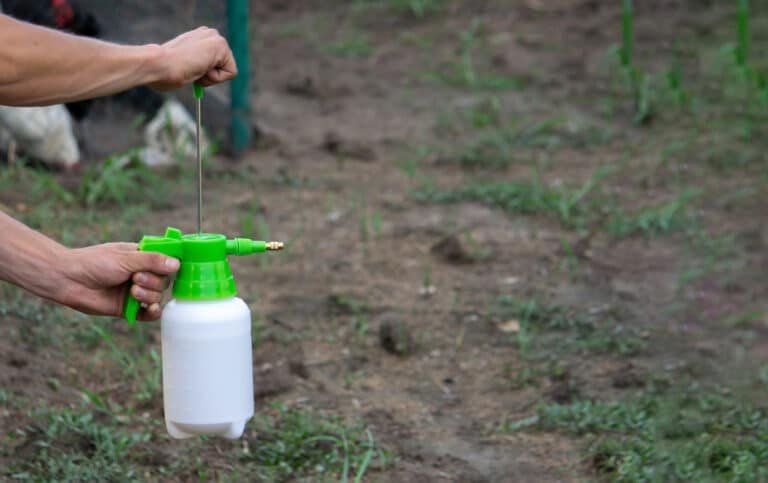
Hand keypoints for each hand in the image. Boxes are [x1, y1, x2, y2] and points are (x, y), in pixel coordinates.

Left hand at [57, 243, 179, 320]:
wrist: (69, 280)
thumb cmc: (94, 262)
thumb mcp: (126, 258)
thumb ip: (152, 261)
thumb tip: (176, 264)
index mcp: (141, 257)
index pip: (166, 261)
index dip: (171, 265)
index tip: (173, 268)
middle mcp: (140, 274)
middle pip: (164, 281)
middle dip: (154, 281)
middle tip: (136, 278)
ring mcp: (134, 292)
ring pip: (157, 296)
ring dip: (149, 294)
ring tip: (132, 291)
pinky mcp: (128, 309)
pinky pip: (149, 314)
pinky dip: (153, 312)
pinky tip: (150, 308)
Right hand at [150, 26, 237, 90]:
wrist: (159, 64)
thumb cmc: (163, 70)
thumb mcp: (180, 65)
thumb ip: (193, 65)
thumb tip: (199, 72)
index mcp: (199, 37)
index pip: (214, 63)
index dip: (204, 74)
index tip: (188, 69)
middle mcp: (209, 34)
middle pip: (223, 66)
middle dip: (209, 75)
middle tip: (190, 69)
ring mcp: (215, 37)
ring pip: (226, 70)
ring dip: (210, 77)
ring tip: (193, 68)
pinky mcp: (221, 45)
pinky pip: (230, 72)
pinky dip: (216, 78)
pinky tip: (200, 68)